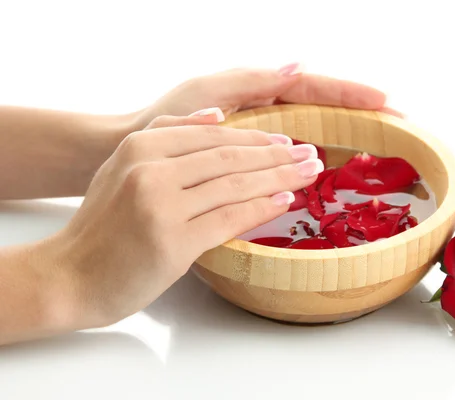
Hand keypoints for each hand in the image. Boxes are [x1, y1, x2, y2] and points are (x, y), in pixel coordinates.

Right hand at [43, 112, 321, 328]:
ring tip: (309, 174)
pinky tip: (284, 201)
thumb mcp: (123, 168)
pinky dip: (260, 208)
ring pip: (234, 184)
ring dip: (279, 178)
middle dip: (278, 156)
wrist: (70, 276)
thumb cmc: (102, 227)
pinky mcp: (172, 241)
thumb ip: (167, 137)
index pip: (213, 137)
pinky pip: (228, 218)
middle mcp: (150, 169)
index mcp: (140, 146)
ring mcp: (161, 205)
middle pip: (229, 158)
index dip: (257, 139)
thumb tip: (218, 117)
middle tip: (312, 156)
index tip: (287, 143)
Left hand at [133, 63, 402, 129]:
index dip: (351, 93)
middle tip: (399, 121)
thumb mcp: (206, 93)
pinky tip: (336, 161)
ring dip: (347, 131)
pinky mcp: (252, 156)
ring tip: (382, 138)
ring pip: (314, 127)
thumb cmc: (165, 118)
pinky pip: (293, 151)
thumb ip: (250, 81)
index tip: (386, 102)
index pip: (317, 87)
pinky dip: (318, 153)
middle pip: (324, 105)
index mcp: (259, 90)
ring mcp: (262, 132)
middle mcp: (266, 108)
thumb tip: (299, 66)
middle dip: (361, 111)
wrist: (137, 147)